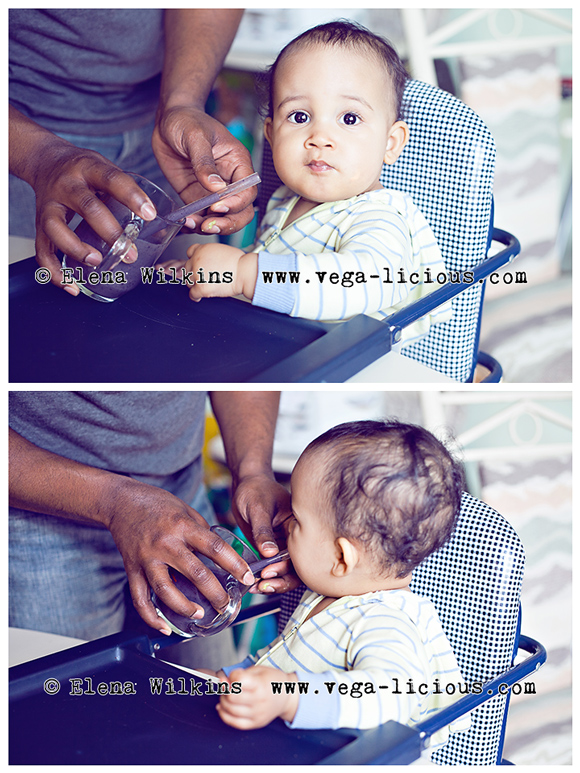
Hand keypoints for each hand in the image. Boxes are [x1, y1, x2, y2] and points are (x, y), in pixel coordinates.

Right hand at [32, 139, 157, 294]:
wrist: (45, 160)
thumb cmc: (86, 171)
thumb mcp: (107, 169)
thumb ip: (132, 192)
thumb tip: (176, 222)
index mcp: (90, 168)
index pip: (112, 179)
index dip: (132, 196)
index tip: (150, 214)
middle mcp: (67, 185)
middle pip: (88, 207)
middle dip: (110, 233)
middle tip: (130, 254)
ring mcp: (50, 204)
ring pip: (57, 229)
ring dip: (77, 249)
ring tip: (98, 262)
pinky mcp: (39, 223)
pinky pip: (43, 250)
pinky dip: (55, 271)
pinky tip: (72, 285)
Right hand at [104, 477, 254, 634]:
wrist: (121, 501)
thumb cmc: (157, 503)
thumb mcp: (186, 510)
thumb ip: (201, 531)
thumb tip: (219, 552)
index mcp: (183, 526)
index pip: (214, 547)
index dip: (234, 565)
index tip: (247, 577)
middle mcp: (165, 543)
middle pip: (195, 573)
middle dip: (215, 593)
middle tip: (226, 604)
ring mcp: (146, 557)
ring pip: (165, 589)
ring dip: (184, 607)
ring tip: (199, 614)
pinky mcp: (131, 568)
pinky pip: (139, 597)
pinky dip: (151, 616)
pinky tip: (165, 626)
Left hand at [152, 106, 256, 235]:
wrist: (167, 121)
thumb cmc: (186, 120)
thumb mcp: (195, 136)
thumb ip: (204, 162)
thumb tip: (216, 188)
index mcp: (238, 163)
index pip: (247, 191)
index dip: (236, 203)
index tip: (217, 206)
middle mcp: (229, 180)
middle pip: (242, 211)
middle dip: (229, 222)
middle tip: (210, 224)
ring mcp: (213, 191)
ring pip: (224, 218)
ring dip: (214, 227)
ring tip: (197, 226)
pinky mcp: (197, 197)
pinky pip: (202, 216)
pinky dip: (197, 224)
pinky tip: (187, 222)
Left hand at [184, 243, 257, 300]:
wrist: (245, 272)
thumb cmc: (239, 263)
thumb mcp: (221, 250)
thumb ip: (209, 254)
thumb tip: (206, 261)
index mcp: (202, 249)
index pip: (190, 253)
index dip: (194, 260)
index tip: (197, 265)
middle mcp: (197, 260)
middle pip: (187, 268)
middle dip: (194, 273)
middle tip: (203, 278)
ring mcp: (198, 274)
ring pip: (188, 282)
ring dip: (195, 285)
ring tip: (204, 286)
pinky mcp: (201, 287)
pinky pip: (192, 294)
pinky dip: (195, 296)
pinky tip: (200, 296)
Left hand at [217, 667, 298, 728]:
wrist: (287, 696)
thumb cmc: (272, 680)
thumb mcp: (258, 670)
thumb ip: (240, 674)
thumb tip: (223, 680)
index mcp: (261, 684)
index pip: (238, 682)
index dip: (230, 677)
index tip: (232, 677)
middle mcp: (260, 701)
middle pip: (232, 697)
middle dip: (225, 690)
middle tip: (226, 686)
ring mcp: (258, 714)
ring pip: (231, 710)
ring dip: (223, 701)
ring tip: (226, 696)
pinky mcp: (256, 723)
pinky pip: (235, 723)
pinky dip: (225, 715)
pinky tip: (222, 708)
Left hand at [232, 473, 299, 594]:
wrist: (246, 483)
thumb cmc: (255, 489)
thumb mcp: (258, 508)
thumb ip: (263, 530)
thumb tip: (269, 553)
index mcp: (297, 525)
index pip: (300, 553)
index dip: (287, 567)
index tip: (268, 571)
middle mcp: (294, 537)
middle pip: (297, 567)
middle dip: (282, 580)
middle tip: (264, 585)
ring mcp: (283, 544)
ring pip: (287, 571)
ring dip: (274, 583)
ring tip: (258, 587)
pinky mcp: (272, 548)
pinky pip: (274, 568)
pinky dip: (266, 578)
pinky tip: (254, 583)